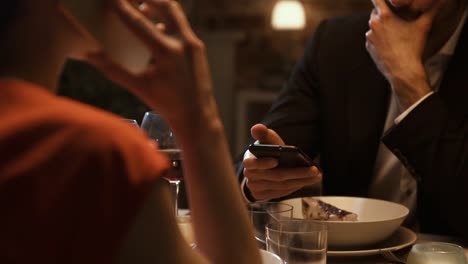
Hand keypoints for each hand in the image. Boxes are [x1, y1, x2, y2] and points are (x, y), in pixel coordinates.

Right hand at [86, 0, 212, 126]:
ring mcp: (194, 44)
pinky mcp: (199, 48)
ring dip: (159, 6)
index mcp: (166, 52)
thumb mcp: (138, 87)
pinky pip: (182, 26)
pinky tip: (157, 26)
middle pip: (165, 6)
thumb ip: (113, 69)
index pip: (139, 22)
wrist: (197, 116)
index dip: (122, 8)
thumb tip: (91, 54)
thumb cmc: (167, 104)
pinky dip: (168, 20)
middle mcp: (183, 43)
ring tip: (143, 6)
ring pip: (176, 14)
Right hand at [243, 124, 321, 200]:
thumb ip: (263, 133)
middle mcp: (250, 177)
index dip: (264, 163)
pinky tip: (307, 181)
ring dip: (301, 181)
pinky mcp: (263, 196)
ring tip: (316, 176)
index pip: (253, 163)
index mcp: (248, 161)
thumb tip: (257, 127)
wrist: (257, 169)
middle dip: (297, 173)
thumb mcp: (264, 141)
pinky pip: (282, 192)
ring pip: (282, 186)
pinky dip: (296, 186)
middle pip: (276, 176)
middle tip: (314, 170)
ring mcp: (256, 188)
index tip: (276, 160)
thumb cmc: (264, 152)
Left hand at [366, 0, 439, 108]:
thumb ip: (429, 11)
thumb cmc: (413, 48)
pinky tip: (390, 42)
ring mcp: (369, 37)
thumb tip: (437, 3)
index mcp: (385, 16)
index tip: (387, 1)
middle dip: (384, 12)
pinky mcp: (368, 47)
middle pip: (375, 12)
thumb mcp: (423, 26)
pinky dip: (379, 38)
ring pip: (374, 26)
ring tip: (394, 31)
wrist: (402, 71)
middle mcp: (374, 25)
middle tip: (395, 16)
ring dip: (381, 26)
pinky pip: (373, 38)